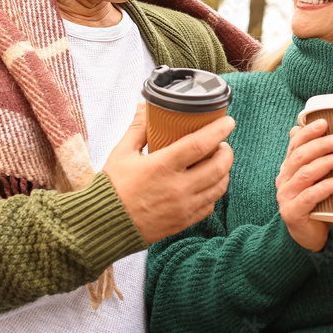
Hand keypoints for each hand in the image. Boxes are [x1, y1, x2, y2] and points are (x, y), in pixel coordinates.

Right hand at [103, 102, 234, 243]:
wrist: (104, 225)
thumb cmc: (113, 188)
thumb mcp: (122, 153)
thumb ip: (138, 128)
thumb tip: (145, 107)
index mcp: (162, 166)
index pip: (200, 144)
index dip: (219, 131)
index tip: (228, 122)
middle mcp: (178, 188)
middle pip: (219, 167)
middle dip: (226, 151)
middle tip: (222, 143)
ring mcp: (183, 207)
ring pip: (219, 187)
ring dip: (224, 172)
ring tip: (217, 162)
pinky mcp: (183, 222)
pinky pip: (210, 206)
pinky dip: (213, 192)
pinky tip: (206, 184)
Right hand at [275, 119, 332, 251]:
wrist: (310, 235)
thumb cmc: (317, 201)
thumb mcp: (316, 175)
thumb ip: (315, 155)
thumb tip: (309, 127)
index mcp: (288, 167)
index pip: (295, 143)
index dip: (309, 132)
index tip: (326, 121)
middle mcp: (283, 179)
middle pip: (301, 156)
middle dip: (322, 144)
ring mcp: (285, 196)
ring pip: (306, 173)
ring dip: (328, 162)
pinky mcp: (292, 213)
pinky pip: (310, 196)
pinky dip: (327, 186)